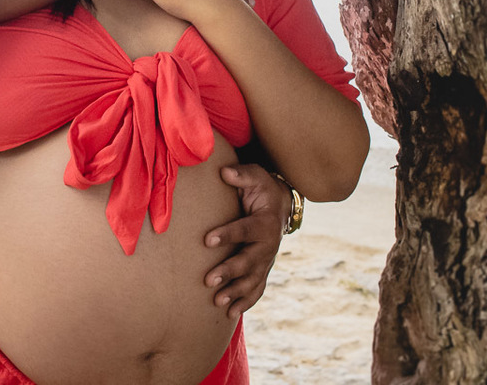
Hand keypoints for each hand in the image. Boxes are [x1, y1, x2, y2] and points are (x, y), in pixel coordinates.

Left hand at [203, 163, 292, 318]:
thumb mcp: (255, 177)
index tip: (206, 240)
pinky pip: (257, 289)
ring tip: (217, 302)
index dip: (227, 234)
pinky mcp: (263, 269)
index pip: (245, 229)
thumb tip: (224, 172)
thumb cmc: (262, 189)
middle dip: (230, 271)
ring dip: (236, 292)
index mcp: (265, 222)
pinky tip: (230, 314)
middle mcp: (269, 245)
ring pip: (253, 280)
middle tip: (209, 280)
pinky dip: (246, 302)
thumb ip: (241, 175)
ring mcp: (267, 260)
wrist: (280, 206)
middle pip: (249, 261)